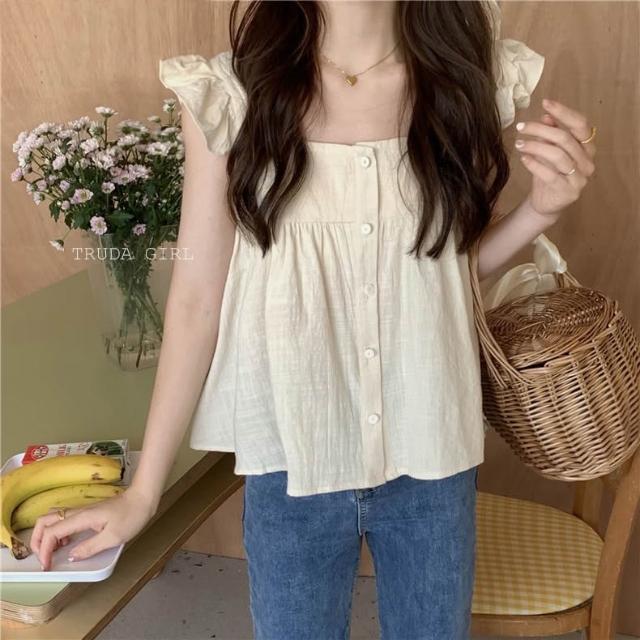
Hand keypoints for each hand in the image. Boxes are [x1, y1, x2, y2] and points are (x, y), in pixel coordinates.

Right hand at [30, 485, 155, 570]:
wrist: (143, 498)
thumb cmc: (132, 515)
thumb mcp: (113, 537)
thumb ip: (90, 548)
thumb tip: (72, 556)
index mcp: (82, 518)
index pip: (51, 532)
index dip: (44, 551)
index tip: (47, 566)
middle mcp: (78, 512)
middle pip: (44, 521)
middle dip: (36, 540)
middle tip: (42, 557)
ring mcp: (82, 511)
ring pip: (52, 518)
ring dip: (46, 535)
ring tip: (53, 552)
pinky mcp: (88, 512)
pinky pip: (64, 520)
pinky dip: (58, 531)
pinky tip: (68, 542)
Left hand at [514, 98, 596, 218]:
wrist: (546, 204)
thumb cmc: (549, 173)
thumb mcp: (549, 151)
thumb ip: (551, 134)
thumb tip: (546, 115)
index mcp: (587, 147)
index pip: (580, 124)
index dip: (563, 112)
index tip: (545, 103)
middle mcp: (587, 161)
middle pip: (565, 139)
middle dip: (540, 130)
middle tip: (521, 127)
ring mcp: (580, 178)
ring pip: (557, 155)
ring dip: (535, 146)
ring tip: (519, 143)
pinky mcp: (568, 192)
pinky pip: (550, 174)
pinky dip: (534, 164)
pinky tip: (523, 159)